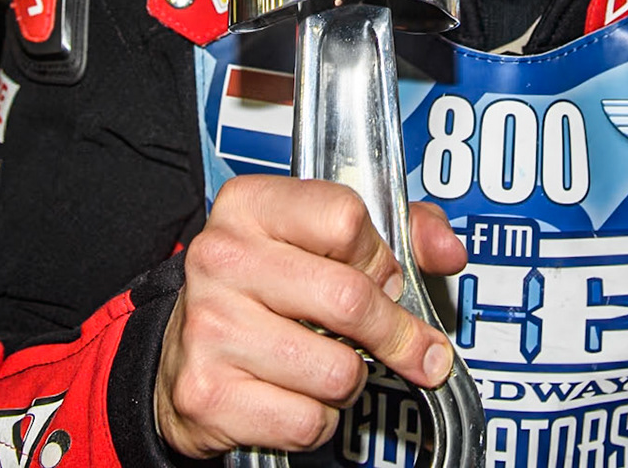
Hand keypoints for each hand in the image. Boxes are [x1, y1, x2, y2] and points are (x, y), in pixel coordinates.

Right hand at [155, 174, 465, 457]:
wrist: (179, 354)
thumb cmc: (264, 292)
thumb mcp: (320, 241)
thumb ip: (398, 233)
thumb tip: (448, 252)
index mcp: (251, 206)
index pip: (348, 219)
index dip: (380, 257)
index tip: (383, 279)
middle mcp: (222, 259)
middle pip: (351, 299)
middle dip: (393, 332)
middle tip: (402, 344)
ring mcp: (210, 327)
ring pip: (338, 371)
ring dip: (349, 379)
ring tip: (325, 363)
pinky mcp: (209, 393)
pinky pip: (309, 421)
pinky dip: (318, 418)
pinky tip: (296, 394)